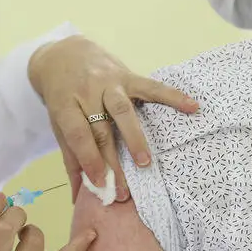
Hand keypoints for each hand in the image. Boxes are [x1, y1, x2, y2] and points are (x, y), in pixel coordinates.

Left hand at [29, 36, 198, 202]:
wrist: (65, 54)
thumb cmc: (63, 96)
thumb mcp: (59, 124)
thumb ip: (71, 157)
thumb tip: (77, 195)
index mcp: (65, 105)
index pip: (78, 135)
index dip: (89, 159)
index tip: (99, 183)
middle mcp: (87, 92)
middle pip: (102, 130)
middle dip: (113, 162)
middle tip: (124, 190)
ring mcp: (109, 82)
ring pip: (123, 111)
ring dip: (135, 138)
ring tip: (146, 163)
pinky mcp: (127, 75)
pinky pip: (151, 87)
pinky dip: (172, 96)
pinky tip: (192, 107)